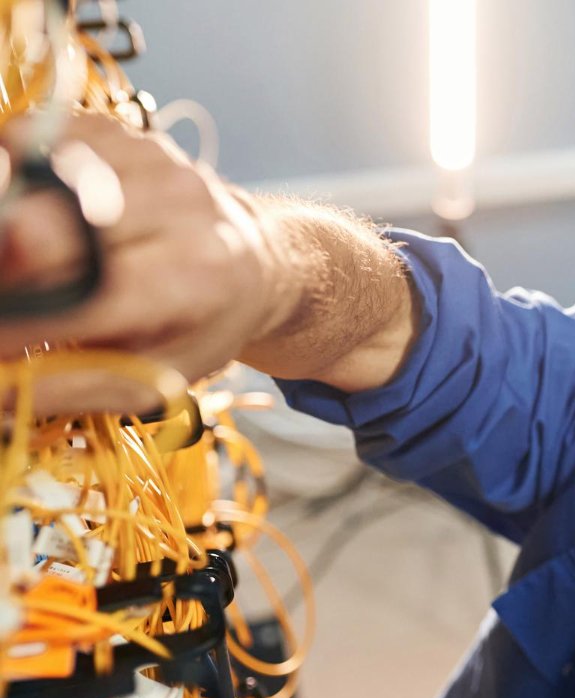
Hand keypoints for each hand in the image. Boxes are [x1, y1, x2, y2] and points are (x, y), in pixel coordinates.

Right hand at [0, 113, 306, 408]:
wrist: (252, 258)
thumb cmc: (200, 325)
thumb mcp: (160, 374)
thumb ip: (79, 385)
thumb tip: (0, 393)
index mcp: (197, 275)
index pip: (90, 292)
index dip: (25, 321)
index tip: (0, 339)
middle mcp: (179, 205)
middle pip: (46, 227)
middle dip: (6, 268)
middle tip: (4, 297)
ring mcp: (147, 157)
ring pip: (31, 179)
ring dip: (5, 219)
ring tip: (17, 264)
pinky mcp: (115, 129)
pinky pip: (33, 141)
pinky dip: (12, 178)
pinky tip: (26, 211)